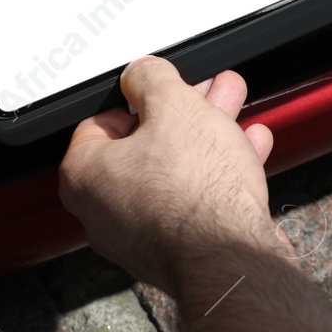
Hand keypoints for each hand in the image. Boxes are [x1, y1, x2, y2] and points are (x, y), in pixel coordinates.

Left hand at [59, 56, 282, 291]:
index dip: (139, 98)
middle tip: (206, 94)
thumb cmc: (194, 192)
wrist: (231, 257)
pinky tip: (246, 150)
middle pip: (143, 147)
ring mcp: (141, 236)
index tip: (163, 89)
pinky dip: (217, 175)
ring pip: (173, 173)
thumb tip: (144, 74)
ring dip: (206, 140)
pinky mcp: (178, 251)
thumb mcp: (174, 105)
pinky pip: (194, 202)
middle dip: (182, 115)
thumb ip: (153, 79)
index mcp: (85, 175)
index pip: (100, 123)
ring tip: (233, 113)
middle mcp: (103, 212)